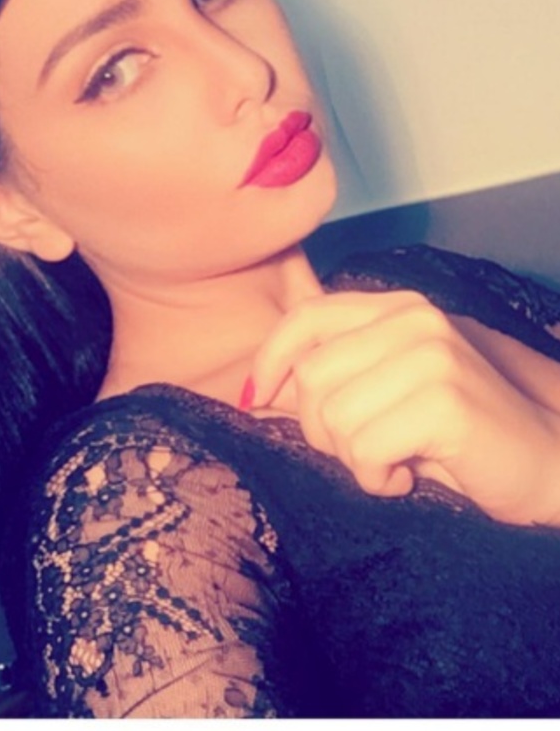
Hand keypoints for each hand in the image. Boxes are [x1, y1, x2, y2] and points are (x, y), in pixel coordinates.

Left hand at [241, 290, 559, 525]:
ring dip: (351, 458)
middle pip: (310, 376)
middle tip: (362, 448)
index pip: (305, 317)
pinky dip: (375, 479)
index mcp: (396, 308)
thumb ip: (329, 382)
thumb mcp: (383, 395)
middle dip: (320, 429)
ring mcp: (430, 355)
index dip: (269, 360)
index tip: (258, 401)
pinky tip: (405, 477)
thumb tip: (255, 392)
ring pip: (331, 415)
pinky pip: (363, 449)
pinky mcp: (443, 400)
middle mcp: (413, 319)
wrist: (543, 464)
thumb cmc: (453, 436)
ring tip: (390, 461)